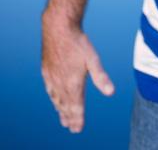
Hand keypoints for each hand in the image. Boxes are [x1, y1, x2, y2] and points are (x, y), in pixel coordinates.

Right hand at [41, 16, 113, 133]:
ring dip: (60, 110)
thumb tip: (111, 92)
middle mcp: (60, 84)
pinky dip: (53, 99)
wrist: (58, 29)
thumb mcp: (93, 59)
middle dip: (69, 118)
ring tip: (63, 119)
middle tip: (72, 128)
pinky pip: (50, 90)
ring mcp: (51, 78)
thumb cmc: (78, 43)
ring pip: (56, 100)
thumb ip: (101, 77)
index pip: (75, 107)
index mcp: (72, 84)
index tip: (78, 129)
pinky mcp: (46, 71)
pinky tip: (54, 99)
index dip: (77, 119)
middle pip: (65, 106)